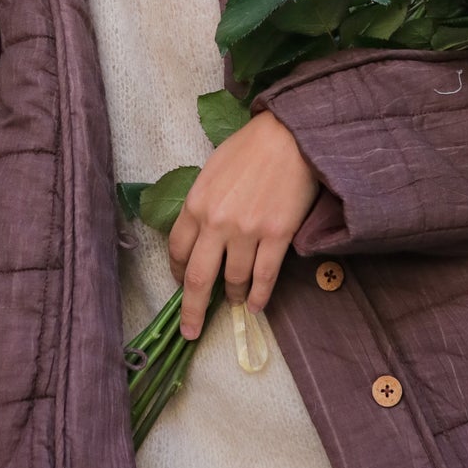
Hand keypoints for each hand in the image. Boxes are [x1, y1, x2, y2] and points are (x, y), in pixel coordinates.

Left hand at [167, 111, 320, 338]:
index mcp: (196, 204)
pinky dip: (260, 297)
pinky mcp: (277, 236)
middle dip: (193, 309)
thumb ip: (203, 203)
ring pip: (234, 280)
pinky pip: (264, 277)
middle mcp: (217, 223)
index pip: (177, 249)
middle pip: (198, 278)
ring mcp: (248, 232)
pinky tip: (257, 306)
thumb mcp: (212, 171)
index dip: (177, 272)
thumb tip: (201, 233)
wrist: (290, 136)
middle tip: (190, 331)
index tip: (180, 283)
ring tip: (236, 302)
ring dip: (234, 297)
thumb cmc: (250, 147)